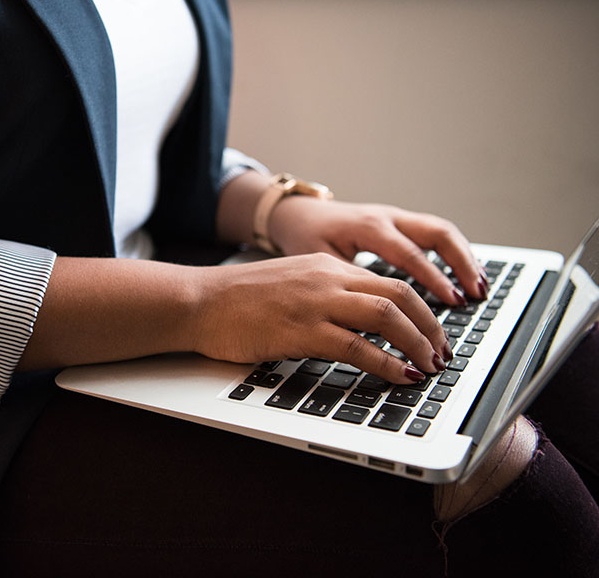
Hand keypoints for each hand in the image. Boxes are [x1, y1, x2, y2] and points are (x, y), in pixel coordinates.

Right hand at [192, 253, 451, 384]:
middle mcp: (328, 278)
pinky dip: (387, 363)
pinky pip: (357, 347)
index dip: (422, 309)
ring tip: (430, 366)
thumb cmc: (239, 299)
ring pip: (386, 316)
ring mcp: (315, 303)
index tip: (433, 333)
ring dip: (417, 343)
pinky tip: (401, 376)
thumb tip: (360, 323)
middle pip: (400, 295)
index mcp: (327, 266)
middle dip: (431, 326)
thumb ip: (326, 295)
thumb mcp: (291, 284)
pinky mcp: (301, 330)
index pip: (391, 282)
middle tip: (442, 352)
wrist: (200, 301)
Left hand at [269, 197, 487, 305]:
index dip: (434, 279)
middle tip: (477, 294)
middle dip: (461, 264)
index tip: (452, 301)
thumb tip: (372, 319)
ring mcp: (395, 217)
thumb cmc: (306, 239)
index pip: (410, 254)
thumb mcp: (320, 263)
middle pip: (437, 233)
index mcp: (368, 227)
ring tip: (480, 287)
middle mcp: (387, 218)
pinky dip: (453, 253)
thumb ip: (347, 286)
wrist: (298, 214)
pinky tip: (464, 275)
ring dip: (463, 258)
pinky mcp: (399, 222)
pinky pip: (434, 234)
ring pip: (441, 231)